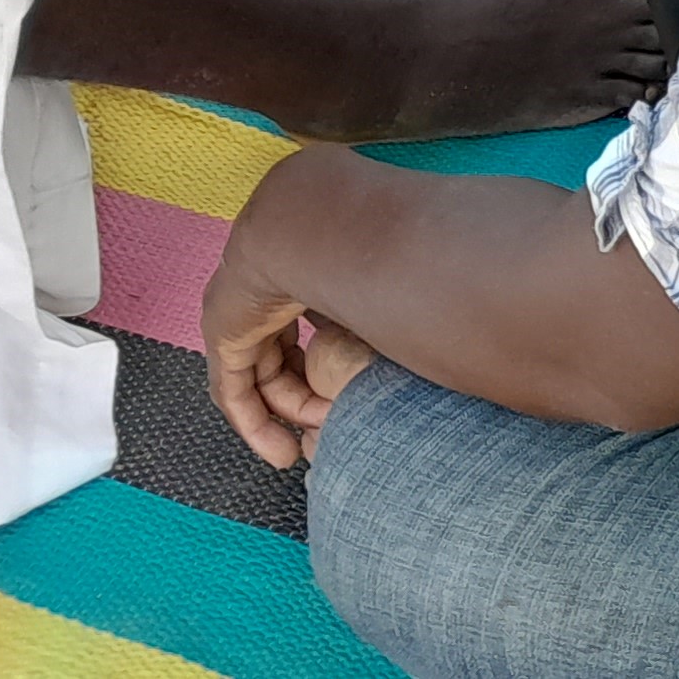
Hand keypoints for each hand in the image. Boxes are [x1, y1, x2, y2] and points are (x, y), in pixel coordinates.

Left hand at [201, 168, 376, 466]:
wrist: (303, 224)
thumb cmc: (360, 237)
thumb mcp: (378, 284)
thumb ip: (393, 302)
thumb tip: (455, 319)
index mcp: (304, 263)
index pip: (311, 323)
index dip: (327, 365)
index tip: (348, 394)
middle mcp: (268, 287)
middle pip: (283, 355)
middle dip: (304, 396)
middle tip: (330, 428)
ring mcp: (240, 308)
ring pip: (259, 378)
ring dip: (284, 417)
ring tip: (300, 454)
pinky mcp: (223, 333)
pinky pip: (233, 391)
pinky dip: (254, 424)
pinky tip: (278, 452)